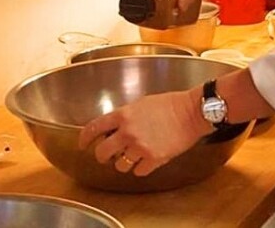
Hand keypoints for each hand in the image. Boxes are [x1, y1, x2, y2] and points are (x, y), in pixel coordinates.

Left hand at [78, 89, 209, 176]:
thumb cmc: (171, 104)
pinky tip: (147, 159)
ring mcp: (140, 147)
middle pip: (102, 153)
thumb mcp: (142, 103)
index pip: (93, 128)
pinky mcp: (154, 159)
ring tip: (133, 156)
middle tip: (109, 155)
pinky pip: (138, 171)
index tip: (83, 145)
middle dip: (103, 156)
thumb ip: (125, 116)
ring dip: (124, 162)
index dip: (84, 139)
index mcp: (124, 115)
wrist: (191, 112)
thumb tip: (114, 127)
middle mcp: (128, 132)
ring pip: (119, 165)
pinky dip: (141, 168)